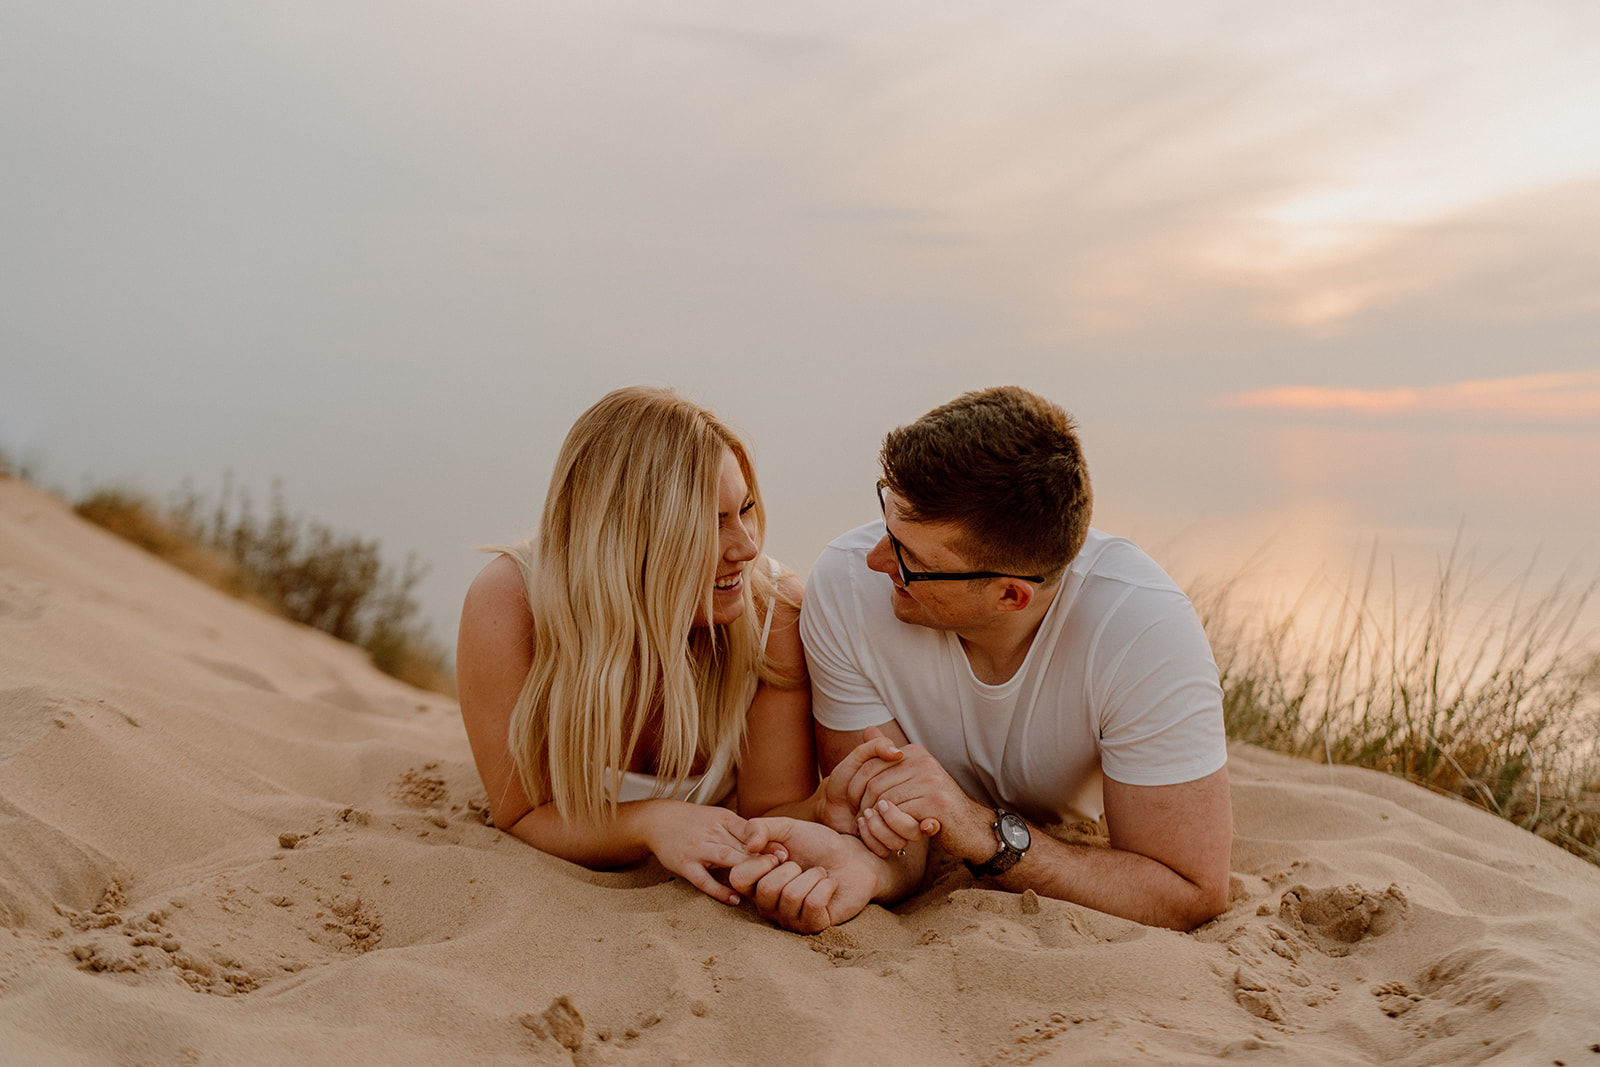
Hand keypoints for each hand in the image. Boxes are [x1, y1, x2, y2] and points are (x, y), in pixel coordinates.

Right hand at [637, 802, 787, 906]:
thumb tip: (772, 844)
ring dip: (747, 871)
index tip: (786, 854)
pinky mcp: (685, 865)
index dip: (769, 843)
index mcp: (724, 820)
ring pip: (727, 859)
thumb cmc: (694, 821)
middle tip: (784, 871)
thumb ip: (742, 830)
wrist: (658, 820)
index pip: (751, 831)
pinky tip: (735, 900)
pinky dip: (720, 891)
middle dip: (764, 858)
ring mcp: (698, 849)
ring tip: (765, 885)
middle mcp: (712, 833)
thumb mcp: (719, 817)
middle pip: (742, 845)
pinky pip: (704, 880)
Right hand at [729, 819, 888, 933]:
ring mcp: (790, 920)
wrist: (853, 857)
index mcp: (755, 883)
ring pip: (792, 896)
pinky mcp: (813, 927)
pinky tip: (829, 885)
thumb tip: (749, 846)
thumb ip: (760, 827)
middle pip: (767, 889)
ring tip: (819, 874)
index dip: (762, 861)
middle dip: (792, 868)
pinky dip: (826, 886)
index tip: (781, 853)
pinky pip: (813, 905)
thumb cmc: (817, 844)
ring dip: (812, 876)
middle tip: (803, 866)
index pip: (738, 879)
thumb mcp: (786, 828)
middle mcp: (767, 905)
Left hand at [849, 742, 999, 855]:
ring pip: (886, 801)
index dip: (856, 788)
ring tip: (874, 830)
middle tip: (860, 822)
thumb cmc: (936, 805)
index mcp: (915, 753)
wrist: (971, 828)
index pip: (871, 765)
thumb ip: (888, 756)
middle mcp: (924, 762)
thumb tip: (867, 730)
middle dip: (864, 806)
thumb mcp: (913, 777)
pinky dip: (893, 828)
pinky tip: (894, 834)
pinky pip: (901, 815)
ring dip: (877, 821)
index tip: (854, 805)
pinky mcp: (937, 803)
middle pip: (875, 784)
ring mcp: (932, 781)